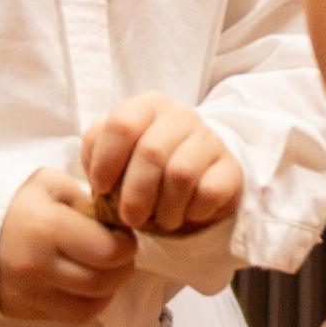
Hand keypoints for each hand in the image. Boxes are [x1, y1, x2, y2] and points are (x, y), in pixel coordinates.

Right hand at [0, 169, 136, 322]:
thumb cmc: (12, 198)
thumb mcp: (52, 185)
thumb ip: (87, 204)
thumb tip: (116, 225)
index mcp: (47, 229)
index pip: (109, 251)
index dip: (127, 245)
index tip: (123, 235)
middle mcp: (38, 267)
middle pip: (103, 282)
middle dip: (122, 268)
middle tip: (119, 253)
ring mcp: (28, 294)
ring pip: (89, 308)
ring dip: (107, 290)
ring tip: (103, 270)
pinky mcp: (21, 310)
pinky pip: (67, 317)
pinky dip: (85, 304)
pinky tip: (83, 285)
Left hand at [82, 92, 244, 235]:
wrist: (194, 180)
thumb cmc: (144, 168)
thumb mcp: (114, 155)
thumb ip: (96, 151)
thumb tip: (95, 167)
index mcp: (147, 106)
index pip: (121, 124)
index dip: (106, 161)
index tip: (101, 188)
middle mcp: (180, 116)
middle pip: (151, 152)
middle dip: (135, 194)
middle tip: (130, 218)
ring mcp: (209, 139)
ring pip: (181, 174)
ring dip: (165, 208)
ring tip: (161, 219)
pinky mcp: (230, 166)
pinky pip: (209, 191)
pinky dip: (193, 211)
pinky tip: (187, 213)